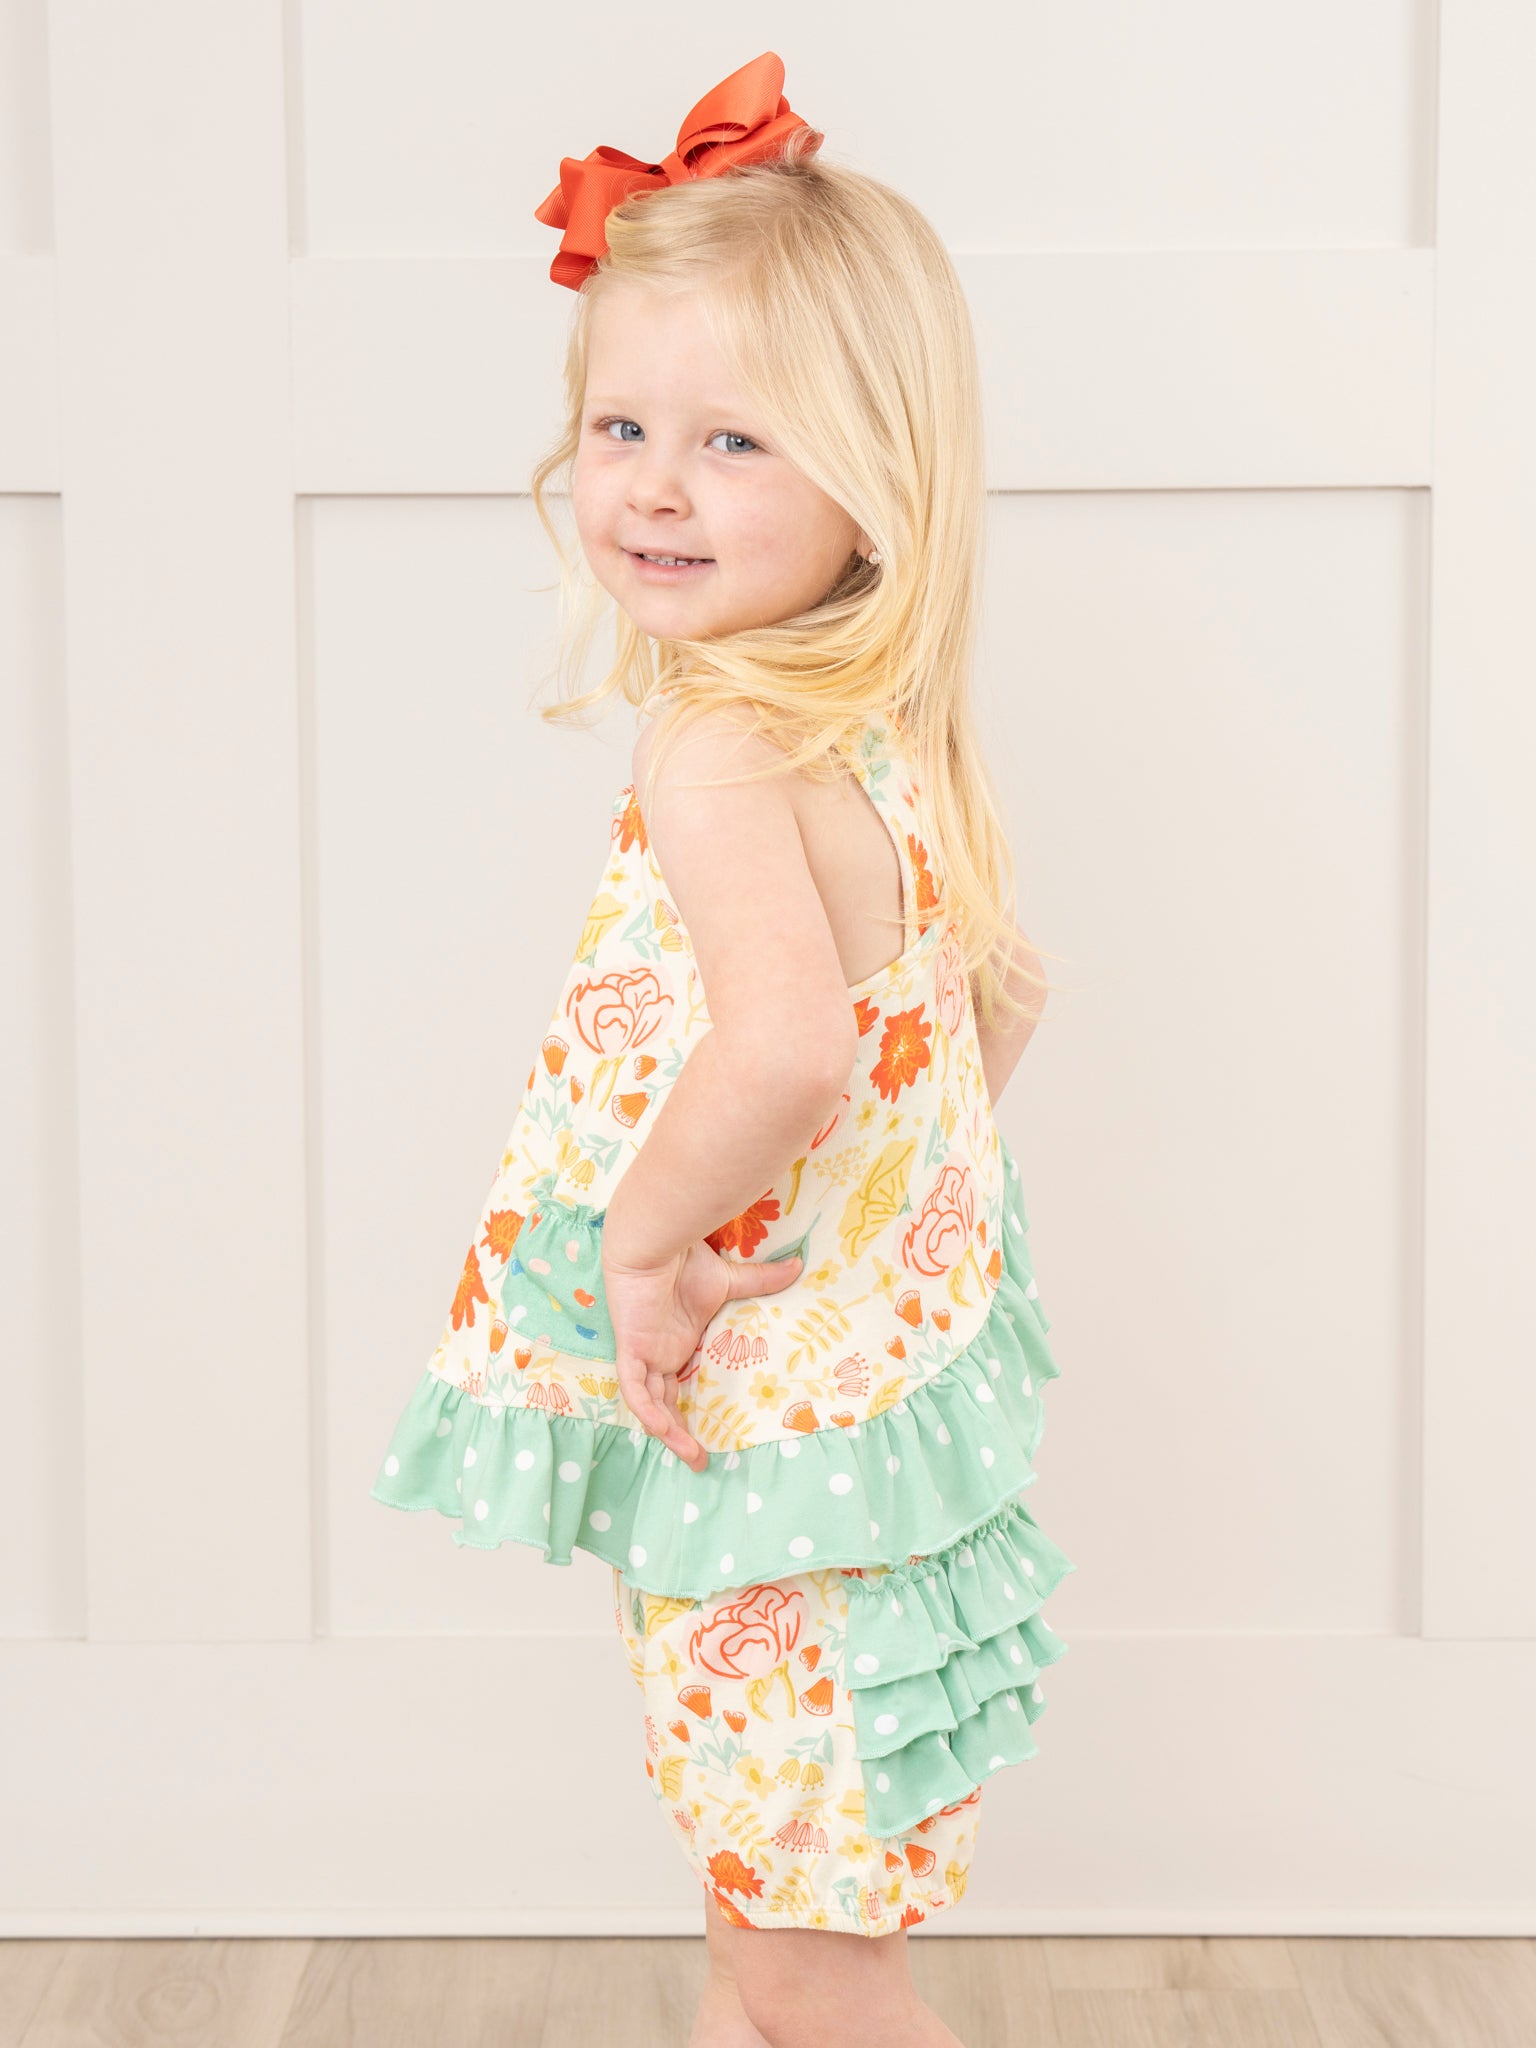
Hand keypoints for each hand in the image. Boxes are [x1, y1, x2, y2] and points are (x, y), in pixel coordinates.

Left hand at [602, 1237, 804, 1473]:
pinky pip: (635, 1389)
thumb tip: (799, 1266)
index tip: (713, 1436)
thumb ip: (761, 1282)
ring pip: (649, 1405)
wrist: (656, 1240)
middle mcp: (660, 1354)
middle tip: (702, 1460)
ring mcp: (644, 1354)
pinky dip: (648, 1410)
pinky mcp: (632, 1350)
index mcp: (677, 1343)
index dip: (690, 1412)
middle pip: (664, 1404)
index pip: (679, 1386)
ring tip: (691, 1456)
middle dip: (679, 1434)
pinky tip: (663, 1430)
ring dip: (667, 1432)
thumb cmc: (685, 1259)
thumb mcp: (728, 1281)